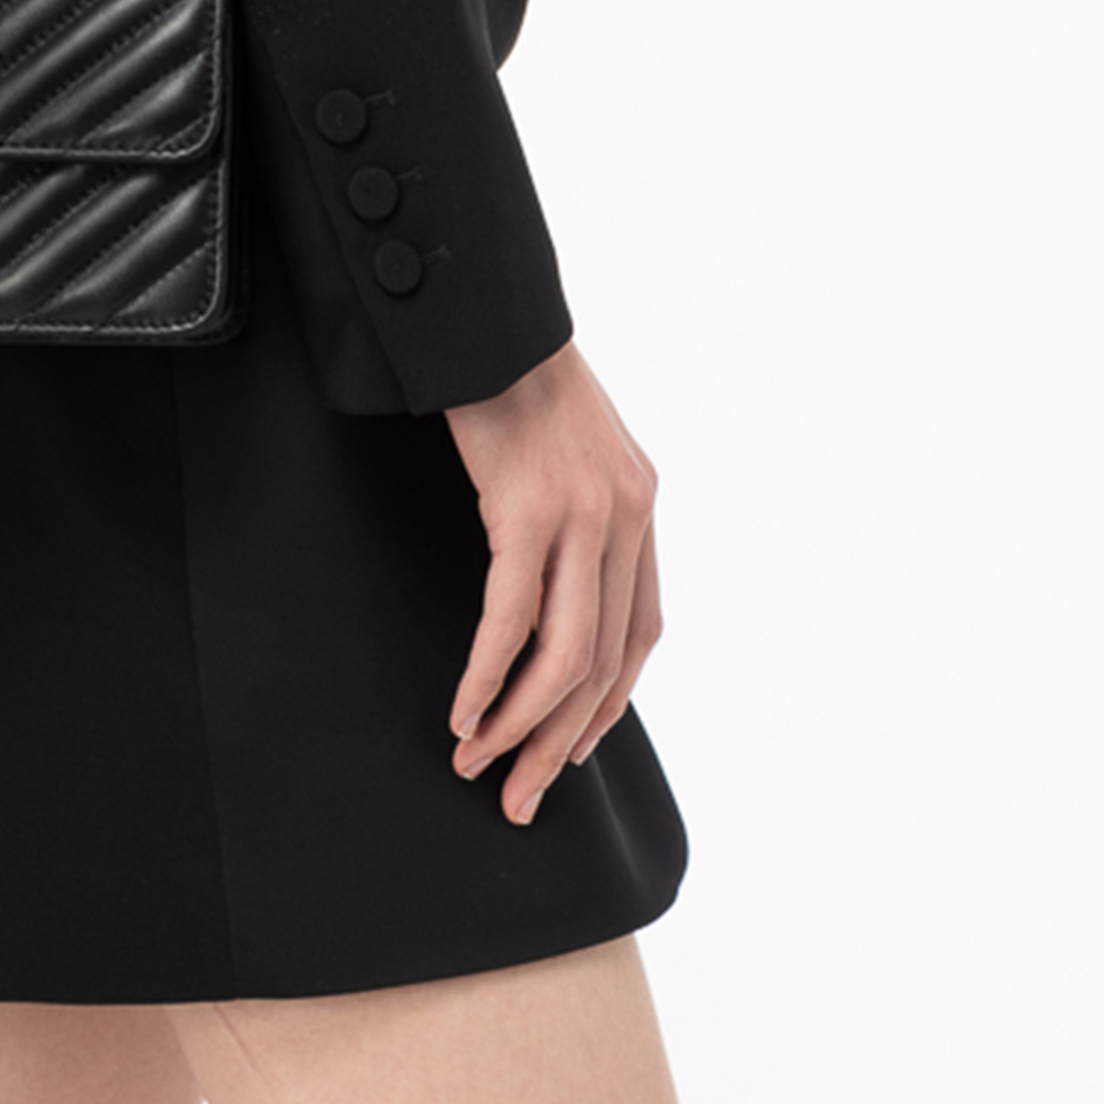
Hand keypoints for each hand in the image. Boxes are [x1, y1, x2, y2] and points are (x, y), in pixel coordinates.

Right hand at [441, 339, 662, 823]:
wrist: (482, 308)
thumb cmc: (508, 373)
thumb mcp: (565, 445)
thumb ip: (576, 509)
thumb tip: (553, 578)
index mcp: (639, 503)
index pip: (640, 633)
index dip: (607, 705)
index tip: (567, 752)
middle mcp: (625, 513)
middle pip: (604, 661)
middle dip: (557, 740)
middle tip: (516, 794)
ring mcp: (582, 511)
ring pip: (563, 654)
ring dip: (517, 722)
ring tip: (476, 761)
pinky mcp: (528, 506)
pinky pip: (511, 618)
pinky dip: (488, 675)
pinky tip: (463, 708)